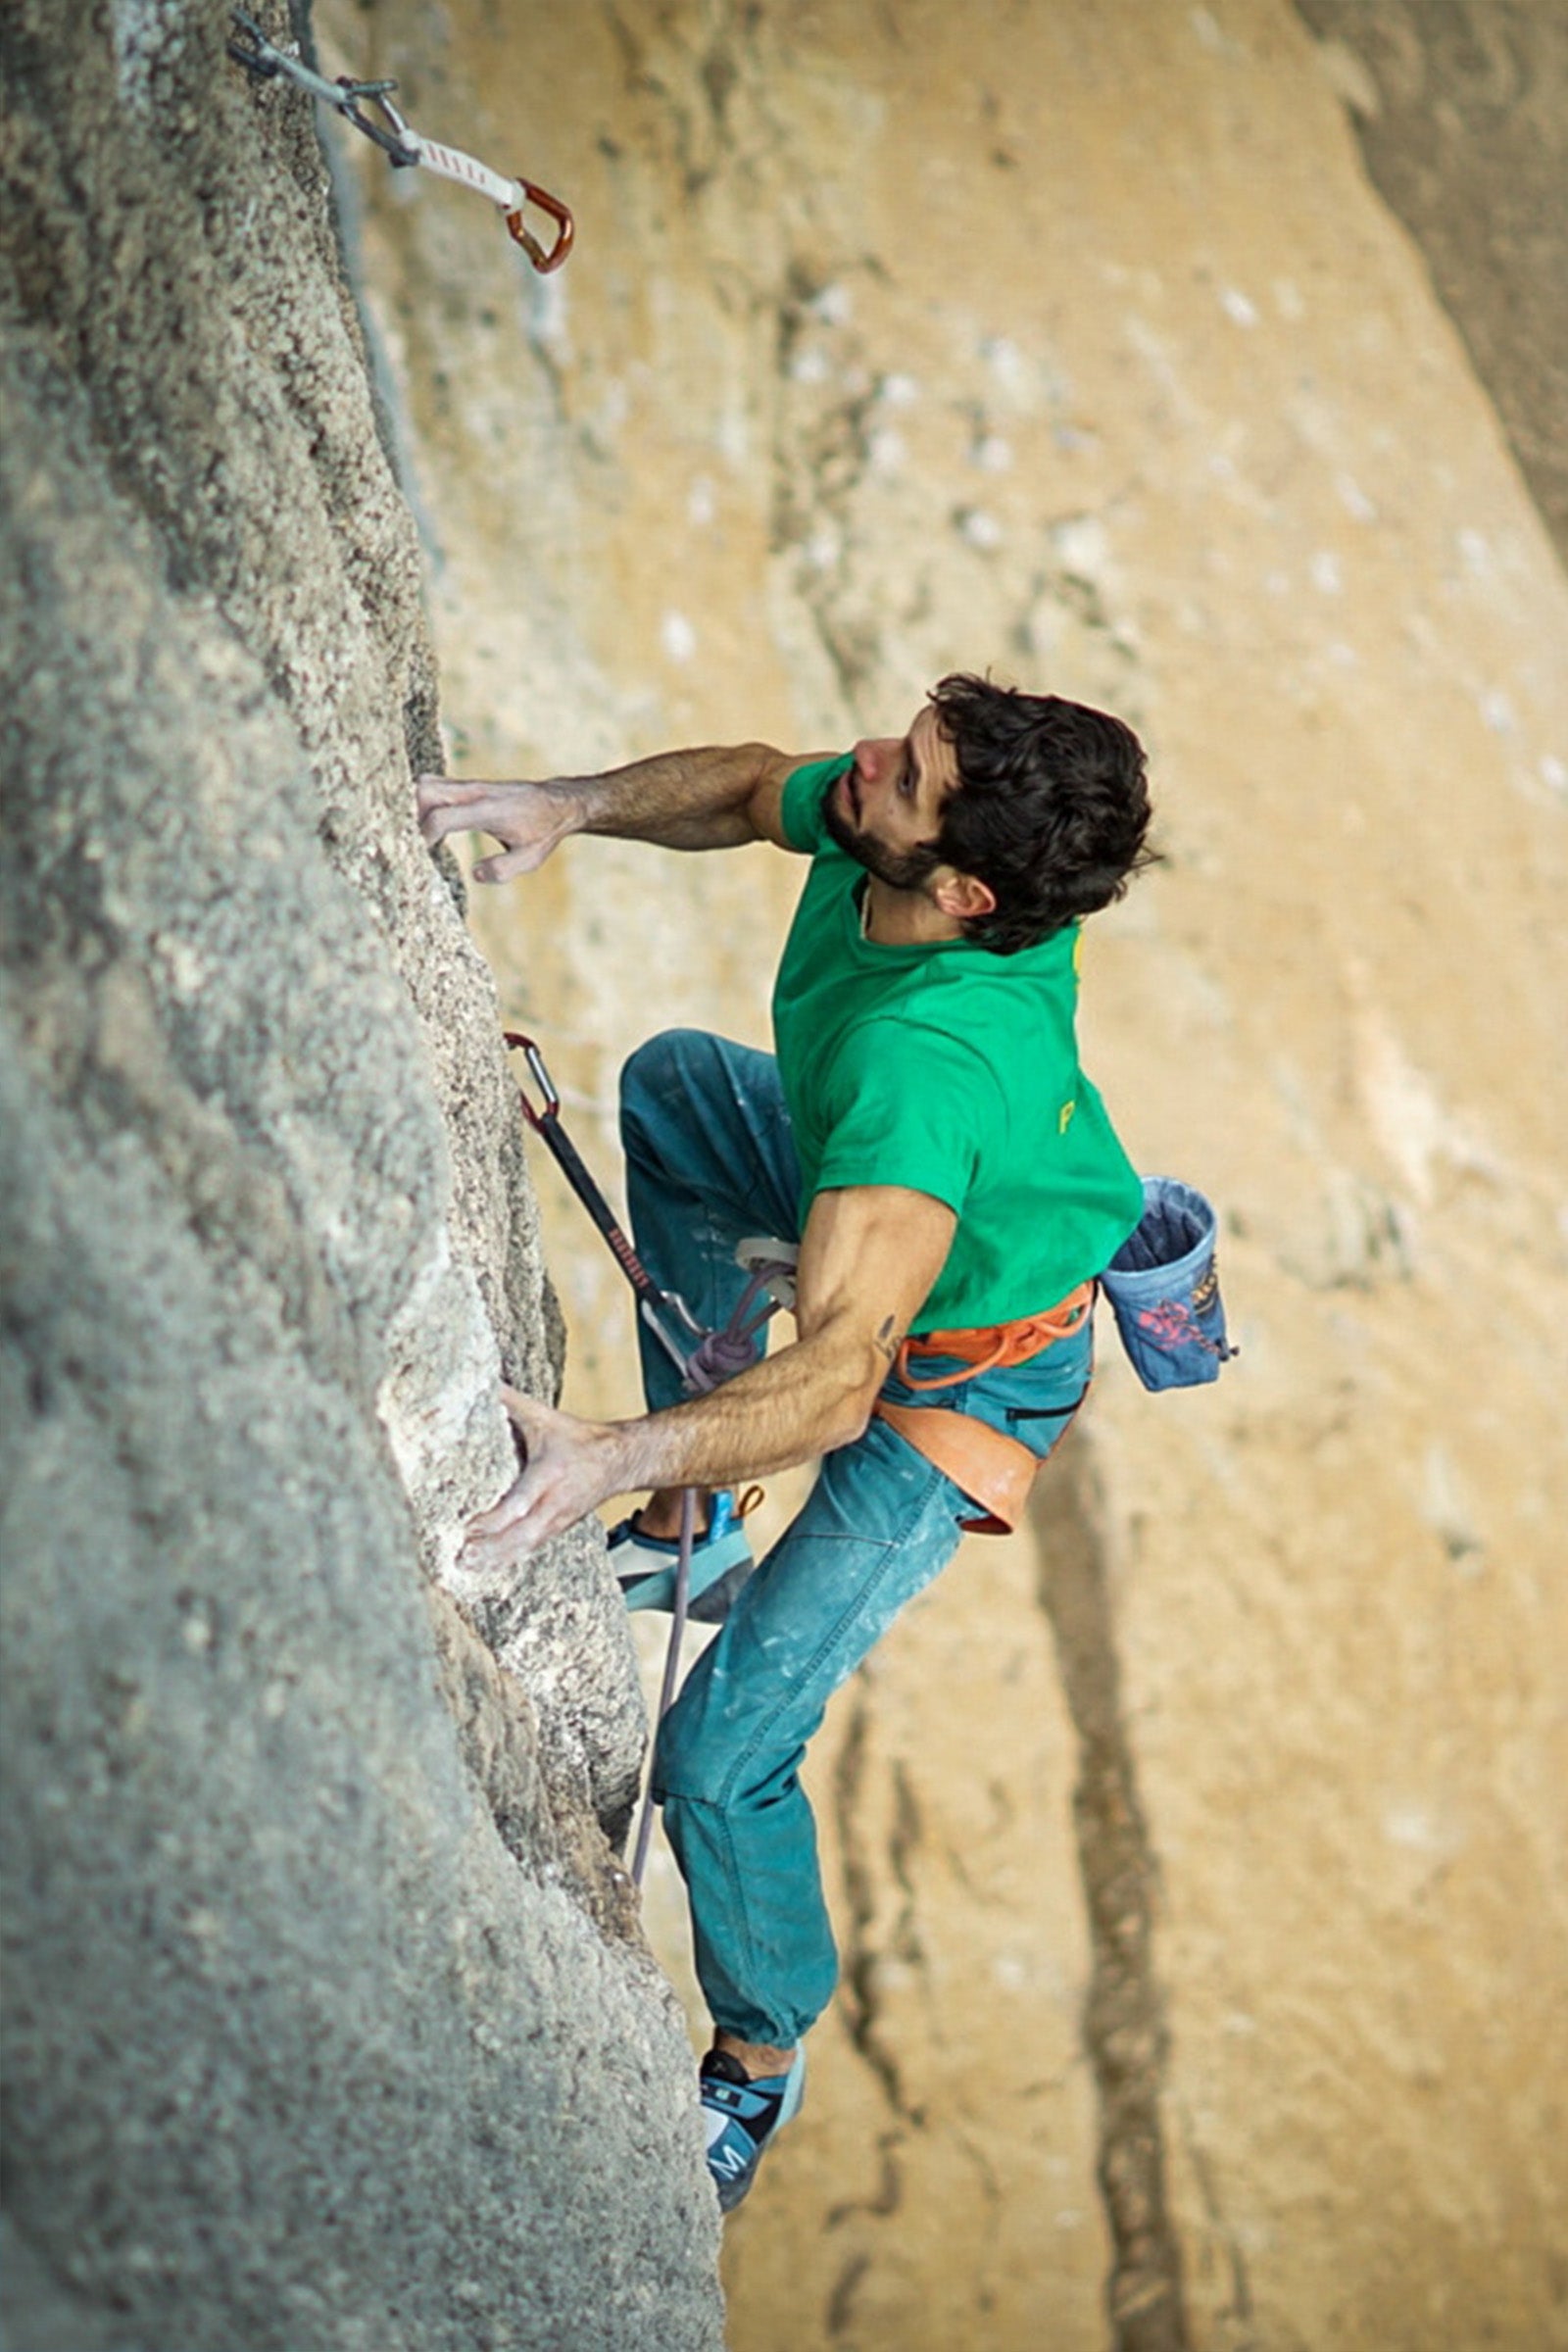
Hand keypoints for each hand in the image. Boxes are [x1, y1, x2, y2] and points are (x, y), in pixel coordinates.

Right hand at [415, 775, 581, 882]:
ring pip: (425, 784)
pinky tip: (425, 825)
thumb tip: (474, 874)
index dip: (424, 837)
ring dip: (412, 806)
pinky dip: (421, 802)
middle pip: (424, 791)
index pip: (441, 817)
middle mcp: (475, 792)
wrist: (557, 803)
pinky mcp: (467, 786)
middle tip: (409, 841)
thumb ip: (502, 869)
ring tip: (413, 834)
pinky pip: (434, 786)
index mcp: (488, 810)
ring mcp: (469, 785)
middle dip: (408, 815)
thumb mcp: (530, 859)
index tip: (422, 856)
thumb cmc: (542, 832)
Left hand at [457, 1386, 621, 1573]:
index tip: (465, 1525)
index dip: (492, 1520)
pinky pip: (532, 1549)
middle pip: (521, 1534)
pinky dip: (509, 1560)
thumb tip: (478, 1383)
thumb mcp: (544, 1416)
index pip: (519, 1503)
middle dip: (491, 1548)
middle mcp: (554, 1502)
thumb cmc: (577, 1437)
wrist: (620, 1460)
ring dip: (496, 1560)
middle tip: (461, 1557)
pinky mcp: (558, 1529)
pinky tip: (486, 1567)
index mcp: (549, 1473)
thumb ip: (509, 1402)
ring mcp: (558, 1520)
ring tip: (466, 1567)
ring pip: (526, 1547)